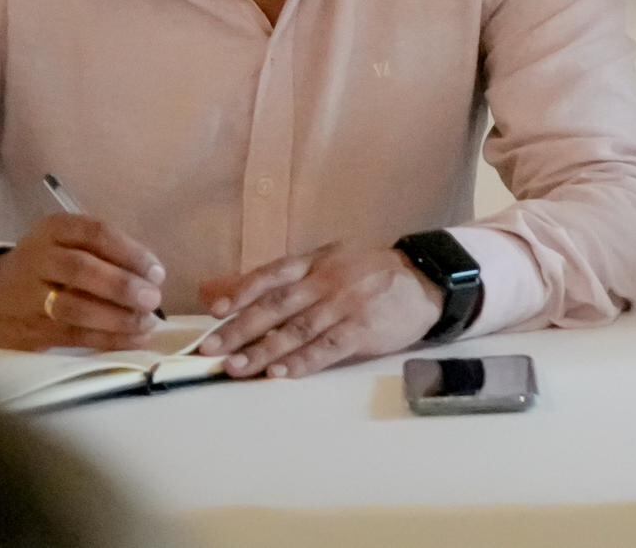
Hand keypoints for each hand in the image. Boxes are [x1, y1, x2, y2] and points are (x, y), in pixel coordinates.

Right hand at [0, 214, 164, 350]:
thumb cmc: (45, 267)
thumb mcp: (65, 243)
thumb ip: (103, 252)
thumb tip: (152, 276)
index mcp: (53, 229)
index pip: (95, 233)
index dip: (130, 252)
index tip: (157, 271)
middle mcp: (38, 259)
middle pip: (82, 269)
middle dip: (123, 285)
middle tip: (153, 298)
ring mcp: (30, 297)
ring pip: (75, 307)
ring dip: (117, 317)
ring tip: (145, 322)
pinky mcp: (30, 330)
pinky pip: (74, 336)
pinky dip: (108, 339)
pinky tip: (134, 340)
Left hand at [195, 243, 441, 378]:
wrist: (424, 280)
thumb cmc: (365, 273)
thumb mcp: (324, 262)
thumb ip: (274, 279)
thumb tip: (215, 291)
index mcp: (315, 261)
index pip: (272, 274)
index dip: (242, 291)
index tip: (215, 311)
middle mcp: (328, 280)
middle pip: (278, 305)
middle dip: (241, 328)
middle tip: (211, 350)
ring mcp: (347, 304)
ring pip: (299, 329)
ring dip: (265, 350)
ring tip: (237, 367)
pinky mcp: (364, 328)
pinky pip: (329, 347)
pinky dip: (303, 361)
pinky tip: (281, 373)